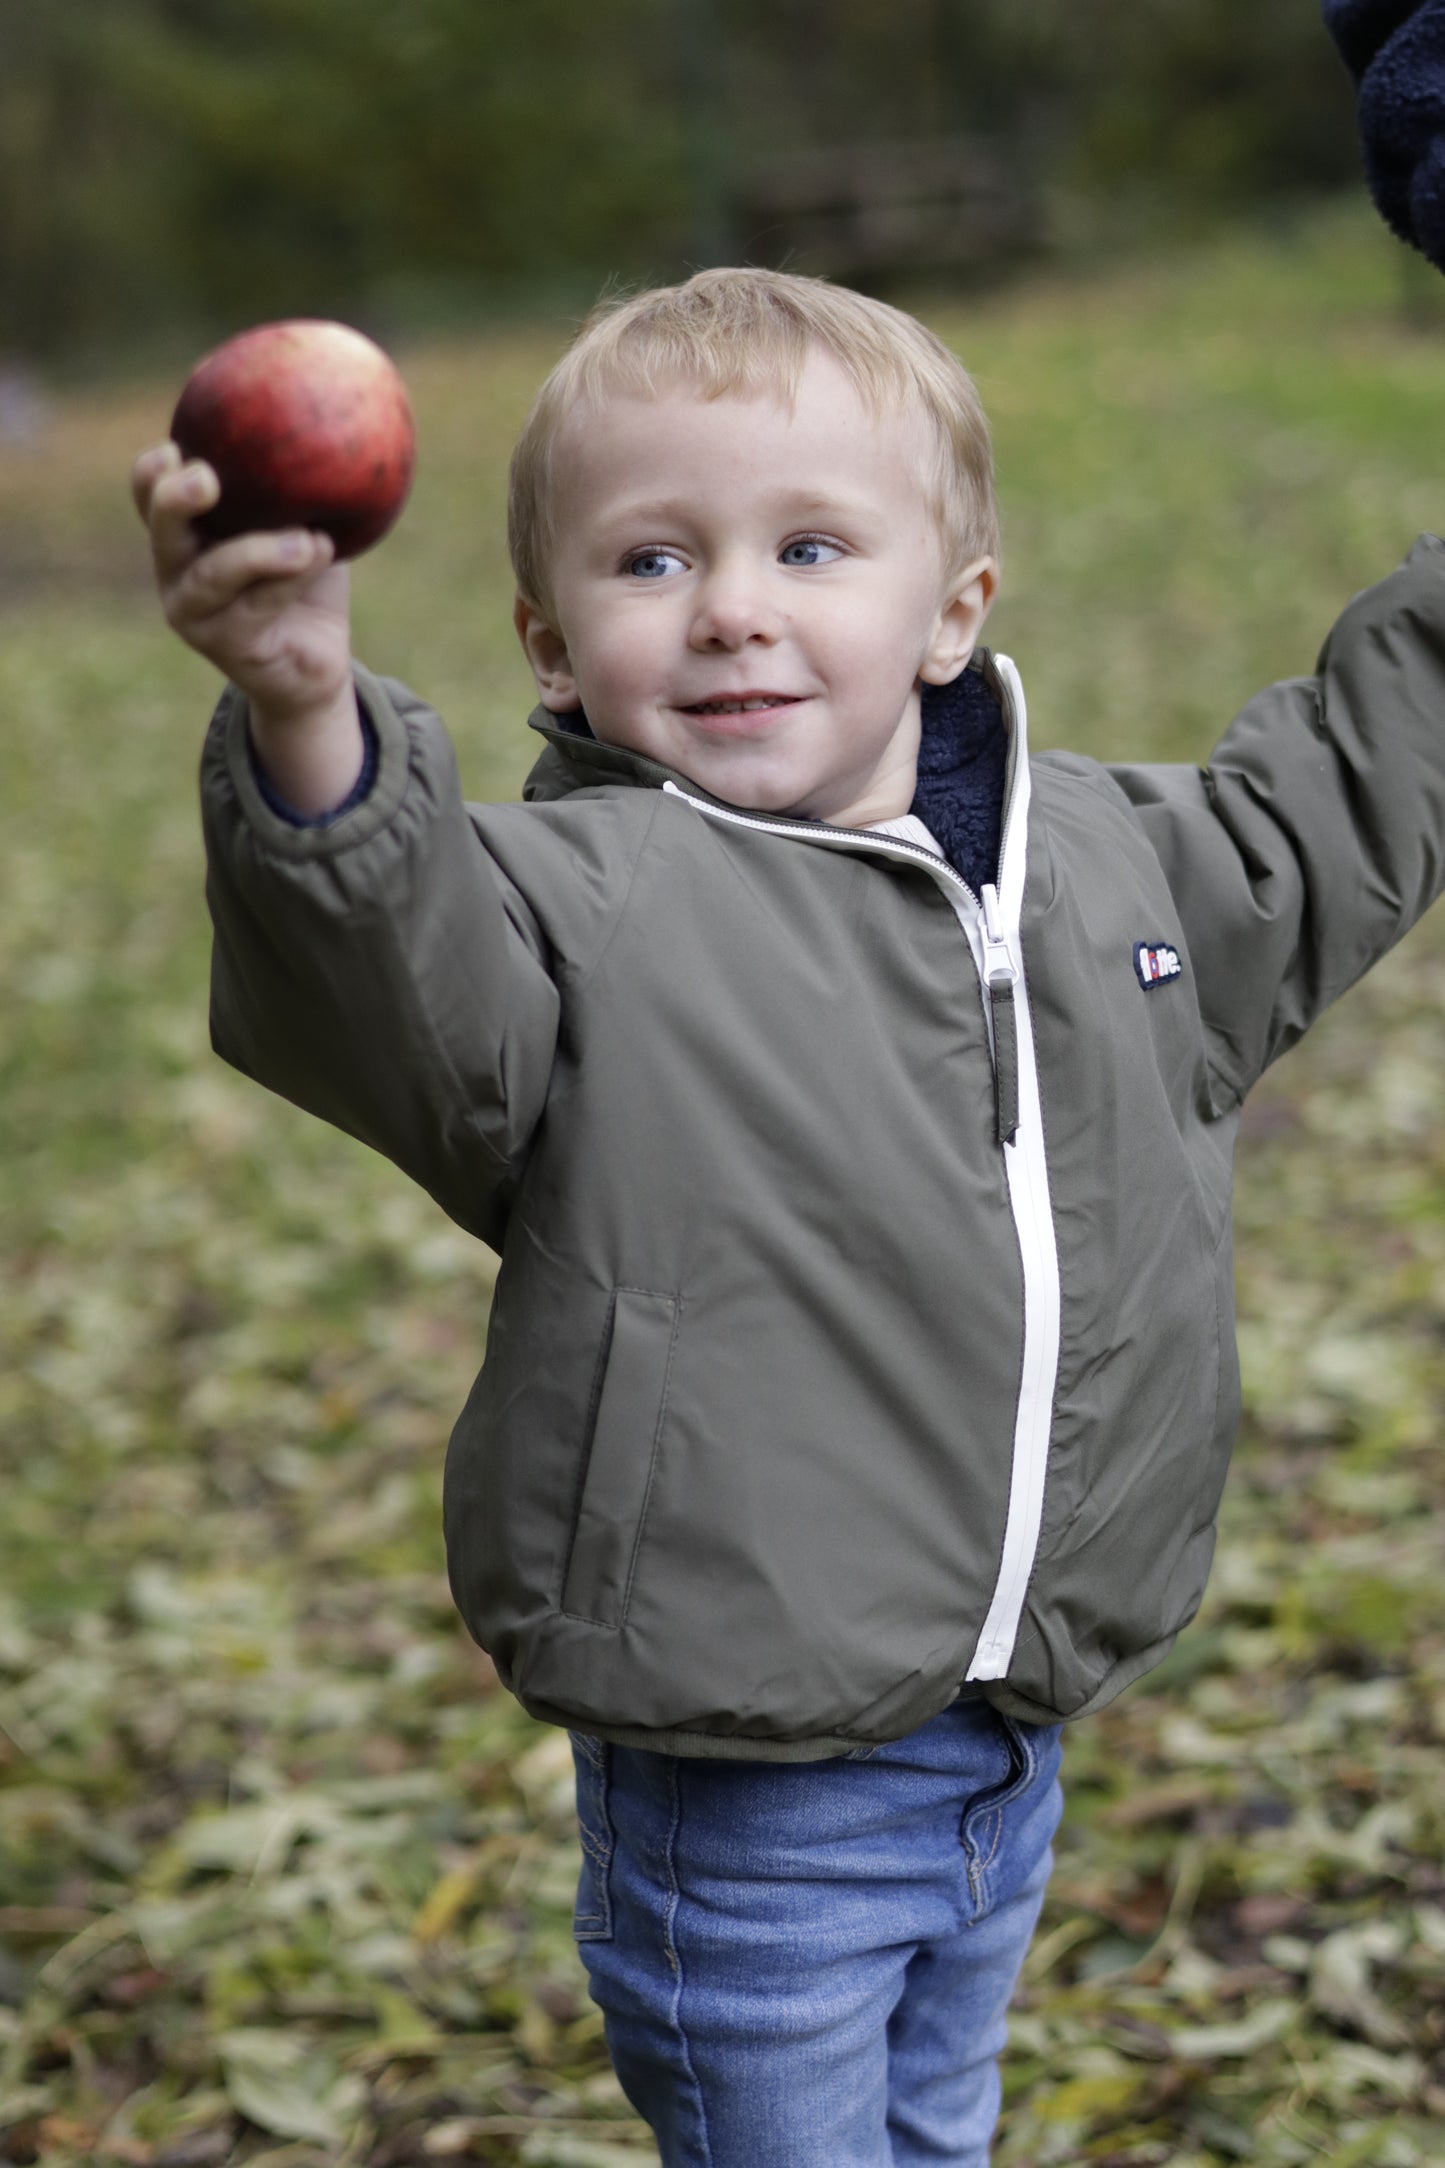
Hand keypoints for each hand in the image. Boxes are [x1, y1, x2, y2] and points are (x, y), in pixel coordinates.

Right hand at [132, 441, 365, 811]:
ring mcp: (196, 614)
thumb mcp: (300, 524)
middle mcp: (179, 573)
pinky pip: (258, 605)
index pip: (149, 496)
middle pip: (162, 529)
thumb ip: (295, 483)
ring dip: (261, 549)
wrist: (317, 663)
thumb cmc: (305, 584)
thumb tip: (324, 409)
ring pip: (216, 572)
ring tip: (309, 537)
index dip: (152, 472)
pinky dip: (291, 577)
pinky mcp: (228, 646)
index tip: (176, 444)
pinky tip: (320, 551)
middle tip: (208, 477)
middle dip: (177, 498)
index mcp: (186, 536)